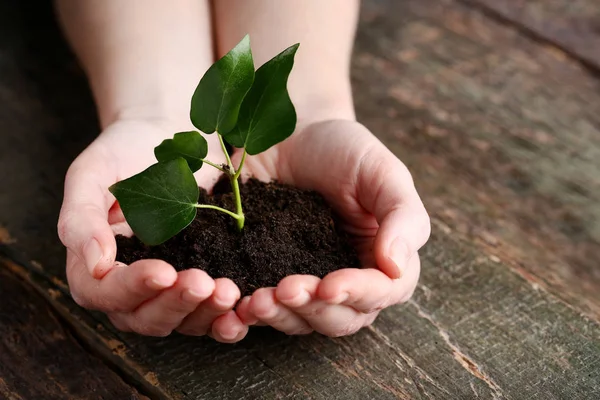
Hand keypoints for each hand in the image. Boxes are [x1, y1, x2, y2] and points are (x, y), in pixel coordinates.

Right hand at [58, 118, 248, 342]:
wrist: (169, 137)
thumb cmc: (125, 151)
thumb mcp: (92, 172)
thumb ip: (81, 216)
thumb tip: (96, 266)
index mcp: (93, 265)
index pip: (104, 293)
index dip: (132, 288)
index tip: (163, 271)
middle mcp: (129, 286)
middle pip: (144, 317)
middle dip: (175, 303)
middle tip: (204, 283)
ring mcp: (166, 289)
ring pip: (180, 321)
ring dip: (204, 313)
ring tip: (229, 292)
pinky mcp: (200, 283)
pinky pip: (210, 311)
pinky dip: (226, 314)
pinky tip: (245, 302)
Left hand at [235, 119, 429, 336]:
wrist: (288, 133)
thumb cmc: (343, 149)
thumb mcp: (383, 171)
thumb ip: (402, 216)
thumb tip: (396, 268)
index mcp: (381, 258)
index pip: (381, 292)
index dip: (358, 294)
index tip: (330, 285)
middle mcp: (347, 279)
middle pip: (339, 318)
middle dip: (312, 309)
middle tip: (285, 290)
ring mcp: (306, 282)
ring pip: (300, 321)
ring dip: (279, 317)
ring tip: (255, 301)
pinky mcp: (269, 276)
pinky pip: (263, 308)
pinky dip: (249, 315)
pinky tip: (235, 307)